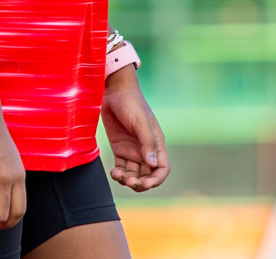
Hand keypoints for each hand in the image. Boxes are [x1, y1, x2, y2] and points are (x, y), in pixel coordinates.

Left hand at [100, 66, 168, 191]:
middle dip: (140, 183)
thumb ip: (147, 143)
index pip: (162, 169)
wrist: (114, 91)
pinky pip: (121, 167)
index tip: (146, 184)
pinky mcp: (119, 148)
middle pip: (147, 175)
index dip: (156, 180)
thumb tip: (153, 166)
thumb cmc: (132, 103)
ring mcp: (132, 150)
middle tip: (130, 182)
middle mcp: (145, 150)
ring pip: (133, 174)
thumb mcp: (141, 122)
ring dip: (128, 180)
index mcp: (156, 144)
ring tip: (118, 176)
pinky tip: (114, 173)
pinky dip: (118, 174)